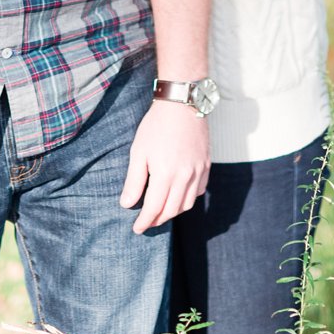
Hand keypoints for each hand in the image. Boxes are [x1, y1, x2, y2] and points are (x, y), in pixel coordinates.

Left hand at [121, 99, 209, 233]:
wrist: (181, 104)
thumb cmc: (156, 126)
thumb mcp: (138, 152)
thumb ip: (134, 181)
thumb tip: (127, 204)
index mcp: (166, 174)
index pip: (155, 208)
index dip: (145, 221)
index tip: (137, 229)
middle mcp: (185, 177)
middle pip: (172, 210)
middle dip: (158, 220)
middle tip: (147, 222)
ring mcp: (199, 171)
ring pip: (187, 203)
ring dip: (173, 212)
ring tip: (161, 212)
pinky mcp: (206, 165)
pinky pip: (199, 191)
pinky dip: (188, 199)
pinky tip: (178, 196)